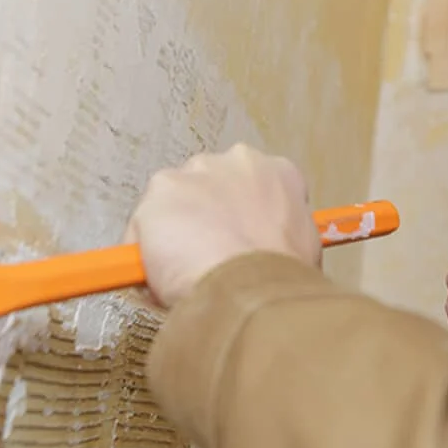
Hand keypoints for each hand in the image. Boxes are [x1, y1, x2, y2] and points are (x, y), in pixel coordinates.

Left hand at [125, 143, 320, 309]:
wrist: (251, 286)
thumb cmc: (281, 277)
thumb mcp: (303, 250)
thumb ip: (278, 232)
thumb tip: (259, 247)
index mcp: (275, 173)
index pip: (253, 186)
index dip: (241, 217)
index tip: (233, 238)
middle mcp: (234, 161)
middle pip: (209, 187)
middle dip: (204, 217)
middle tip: (208, 256)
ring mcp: (195, 172)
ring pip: (174, 202)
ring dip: (175, 230)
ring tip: (186, 270)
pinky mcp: (161, 189)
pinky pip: (144, 226)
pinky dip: (147, 252)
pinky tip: (165, 277)